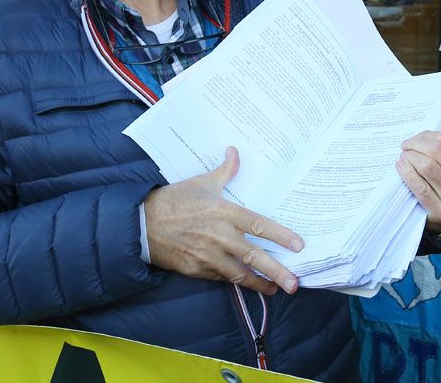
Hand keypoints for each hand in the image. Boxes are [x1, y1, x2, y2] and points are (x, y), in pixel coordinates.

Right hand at [143, 146, 303, 295]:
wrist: (141, 223)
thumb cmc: (174, 200)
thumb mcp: (202, 182)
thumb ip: (225, 171)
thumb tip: (236, 152)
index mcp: (224, 212)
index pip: (259, 225)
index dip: (281, 236)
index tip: (299, 246)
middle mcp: (219, 236)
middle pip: (254, 257)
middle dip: (276, 271)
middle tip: (294, 283)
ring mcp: (207, 255)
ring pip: (239, 274)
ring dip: (259, 283)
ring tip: (276, 289)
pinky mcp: (196, 270)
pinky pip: (220, 278)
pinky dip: (234, 281)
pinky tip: (246, 283)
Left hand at [398, 126, 440, 232]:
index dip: (427, 135)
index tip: (418, 138)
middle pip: (435, 151)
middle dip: (416, 144)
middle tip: (406, 145)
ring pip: (426, 166)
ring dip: (410, 157)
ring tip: (404, 156)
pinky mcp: (439, 211)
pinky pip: (419, 186)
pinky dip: (406, 173)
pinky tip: (401, 166)